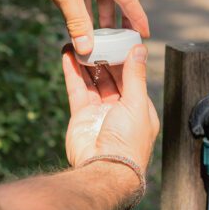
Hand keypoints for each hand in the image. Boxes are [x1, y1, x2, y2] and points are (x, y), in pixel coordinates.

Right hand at [62, 44, 158, 172]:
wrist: (104, 169)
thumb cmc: (128, 140)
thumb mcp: (137, 104)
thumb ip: (136, 76)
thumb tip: (140, 50)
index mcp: (138, 107)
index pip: (131, 77)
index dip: (123, 59)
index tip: (117, 41)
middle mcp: (119, 108)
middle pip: (110, 78)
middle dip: (103, 59)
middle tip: (96, 40)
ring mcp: (100, 112)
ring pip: (92, 82)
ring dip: (86, 64)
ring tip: (79, 44)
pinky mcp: (82, 116)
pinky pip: (77, 90)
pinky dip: (72, 73)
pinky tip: (68, 56)